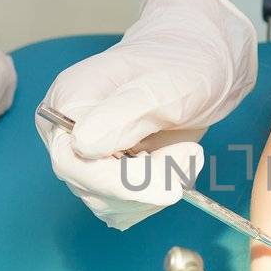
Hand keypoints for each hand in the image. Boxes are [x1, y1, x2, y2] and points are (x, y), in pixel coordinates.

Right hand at [37, 0, 256, 228]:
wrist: (203, 61)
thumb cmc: (184, 61)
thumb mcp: (163, 84)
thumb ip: (123, 113)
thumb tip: (81, 144)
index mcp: (67, 102)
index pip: (72, 161)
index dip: (120, 180)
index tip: (169, 178)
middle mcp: (68, 133)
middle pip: (90, 189)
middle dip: (147, 183)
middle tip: (189, 154)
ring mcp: (87, 156)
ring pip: (109, 205)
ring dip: (156, 190)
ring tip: (186, 153)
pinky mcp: (109, 174)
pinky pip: (125, 208)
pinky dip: (156, 196)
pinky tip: (176, 167)